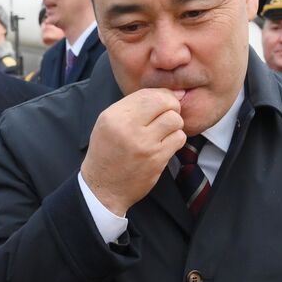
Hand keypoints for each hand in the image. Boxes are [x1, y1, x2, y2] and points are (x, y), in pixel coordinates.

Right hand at [80, 88, 187, 216]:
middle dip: (172, 106)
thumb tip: (173, 93)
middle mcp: (128, 128)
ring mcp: (143, 144)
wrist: (103, 187)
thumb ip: (134, 106)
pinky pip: (178, 139)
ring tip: (165, 132)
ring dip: (175, 124)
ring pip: (174, 120)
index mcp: (114, 116)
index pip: (147, 94)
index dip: (162, 95)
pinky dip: (176, 139)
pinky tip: (166, 144)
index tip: (165, 102)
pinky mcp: (156, 159)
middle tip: (168, 115)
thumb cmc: (107, 153)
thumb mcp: (108, 123)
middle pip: (164, 103)